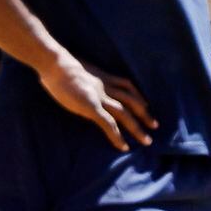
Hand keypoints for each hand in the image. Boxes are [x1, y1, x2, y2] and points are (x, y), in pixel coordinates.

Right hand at [36, 51, 157, 151]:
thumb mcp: (77, 68)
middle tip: (155, 126)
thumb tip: (80, 82)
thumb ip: (83, 77)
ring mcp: (99, 96)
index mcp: (102, 77)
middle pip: (131, 100)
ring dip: (137, 128)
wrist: (55, 63)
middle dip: (144, 114)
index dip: (138, 95)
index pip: (126, 85)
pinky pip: (108, 123)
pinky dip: (117, 135)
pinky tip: (123, 146)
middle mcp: (105, 86)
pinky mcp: (91, 106)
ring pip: (124, 113)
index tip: (146, 105)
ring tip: (146, 141)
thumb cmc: (59, 65)